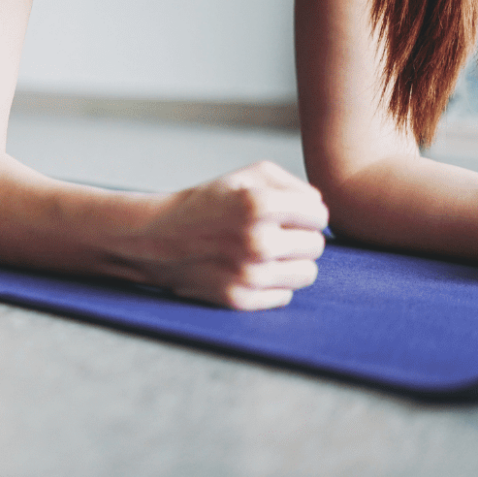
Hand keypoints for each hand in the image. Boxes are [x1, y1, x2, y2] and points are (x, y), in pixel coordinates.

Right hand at [124, 161, 328, 311]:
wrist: (156, 238)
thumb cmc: (207, 203)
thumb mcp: (246, 176)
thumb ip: (294, 185)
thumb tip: (321, 212)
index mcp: (259, 204)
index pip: (319, 215)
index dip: (304, 211)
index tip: (284, 212)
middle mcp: (256, 241)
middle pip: (316, 245)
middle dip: (298, 237)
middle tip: (271, 232)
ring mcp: (248, 275)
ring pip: (307, 273)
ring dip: (290, 262)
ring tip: (264, 252)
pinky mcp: (240, 300)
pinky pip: (285, 295)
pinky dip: (272, 284)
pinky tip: (248, 269)